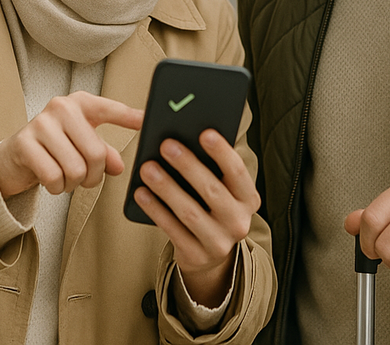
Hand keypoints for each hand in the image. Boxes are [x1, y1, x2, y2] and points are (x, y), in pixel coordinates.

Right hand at [0, 92, 142, 197]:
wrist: (13, 158)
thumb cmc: (54, 149)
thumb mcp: (82, 146)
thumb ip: (104, 154)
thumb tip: (120, 166)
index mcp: (81, 103)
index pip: (110, 109)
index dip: (131, 117)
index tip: (148, 121)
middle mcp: (62, 107)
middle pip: (96, 153)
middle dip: (94, 175)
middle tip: (85, 178)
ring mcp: (41, 123)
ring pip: (76, 168)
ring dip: (74, 184)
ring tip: (66, 177)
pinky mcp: (25, 143)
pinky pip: (54, 177)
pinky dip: (57, 187)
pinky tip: (52, 181)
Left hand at [134, 129, 259, 306]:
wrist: (209, 254)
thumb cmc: (211, 208)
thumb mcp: (222, 191)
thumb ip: (212, 169)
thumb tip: (184, 139)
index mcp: (248, 199)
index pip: (238, 172)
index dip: (222, 152)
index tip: (204, 133)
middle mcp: (239, 222)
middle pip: (212, 190)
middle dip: (188, 165)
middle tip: (166, 145)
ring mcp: (219, 243)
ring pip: (190, 212)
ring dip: (166, 187)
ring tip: (147, 168)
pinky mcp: (197, 256)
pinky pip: (172, 230)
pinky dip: (155, 210)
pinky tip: (141, 193)